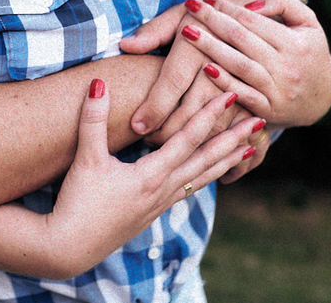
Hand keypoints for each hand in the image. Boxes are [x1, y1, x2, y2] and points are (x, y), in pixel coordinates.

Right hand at [39, 80, 260, 278]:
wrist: (70, 247)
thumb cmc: (77, 203)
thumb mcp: (85, 159)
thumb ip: (93, 120)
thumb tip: (98, 83)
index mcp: (151, 175)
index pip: (188, 139)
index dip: (210, 115)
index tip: (231, 96)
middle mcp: (163, 190)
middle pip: (207, 160)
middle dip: (234, 140)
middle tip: (260, 122)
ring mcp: (159, 203)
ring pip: (202, 178)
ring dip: (226, 161)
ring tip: (249, 150)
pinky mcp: (151, 212)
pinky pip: (188, 190)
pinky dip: (207, 178)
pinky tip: (210, 175)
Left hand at [119, 0, 242, 141]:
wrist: (245, 15)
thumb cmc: (201, 17)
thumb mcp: (177, 15)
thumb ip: (153, 32)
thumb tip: (127, 46)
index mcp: (197, 43)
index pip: (172, 83)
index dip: (154, 108)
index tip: (137, 126)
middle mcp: (221, 62)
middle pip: (193, 110)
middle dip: (169, 132)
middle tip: (147, 142)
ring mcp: (241, 81)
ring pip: (214, 123)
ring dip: (190, 140)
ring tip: (166, 144)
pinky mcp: (256, 95)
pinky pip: (234, 126)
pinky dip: (215, 139)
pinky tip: (195, 143)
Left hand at [180, 0, 330, 127]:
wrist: (322, 98)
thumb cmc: (308, 51)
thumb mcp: (307, 21)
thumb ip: (283, 3)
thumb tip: (250, 5)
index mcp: (296, 43)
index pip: (253, 21)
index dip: (227, 8)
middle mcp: (287, 67)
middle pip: (241, 40)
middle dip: (212, 21)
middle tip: (189, 8)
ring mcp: (278, 91)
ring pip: (239, 65)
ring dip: (210, 48)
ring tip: (186, 32)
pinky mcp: (268, 111)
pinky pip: (242, 94)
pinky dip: (223, 81)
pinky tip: (203, 68)